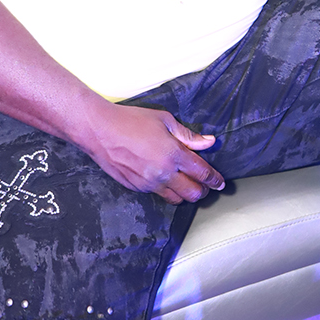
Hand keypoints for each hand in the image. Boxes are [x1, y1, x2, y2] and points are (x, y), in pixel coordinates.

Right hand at [87, 103, 224, 203]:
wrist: (99, 130)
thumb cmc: (130, 121)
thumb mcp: (164, 120)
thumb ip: (188, 135)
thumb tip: (208, 142)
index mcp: (174, 154)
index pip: (202, 173)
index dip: (214, 180)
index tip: (220, 183)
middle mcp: (163, 173)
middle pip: (192, 193)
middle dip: (203, 191)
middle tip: (205, 185)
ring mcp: (148, 183)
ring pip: (176, 199)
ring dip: (185, 194)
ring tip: (187, 185)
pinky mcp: (136, 187)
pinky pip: (158, 195)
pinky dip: (166, 191)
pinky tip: (165, 181)